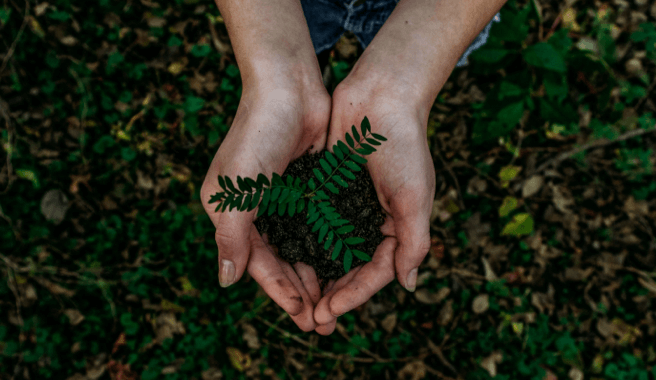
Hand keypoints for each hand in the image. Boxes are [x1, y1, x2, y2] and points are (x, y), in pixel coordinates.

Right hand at [200, 80, 333, 332]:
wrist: (288, 88)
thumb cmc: (256, 135)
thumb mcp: (236, 190)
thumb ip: (231, 237)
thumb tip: (226, 281)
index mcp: (231, 213)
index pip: (257, 263)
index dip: (279, 291)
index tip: (302, 314)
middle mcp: (256, 210)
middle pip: (281, 261)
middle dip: (301, 292)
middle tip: (323, 322)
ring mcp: (284, 200)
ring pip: (301, 248)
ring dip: (317, 275)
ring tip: (336, 303)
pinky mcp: (308, 187)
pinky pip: (318, 226)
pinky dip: (329, 247)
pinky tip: (345, 266)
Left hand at [313, 73, 435, 332]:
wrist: (380, 97)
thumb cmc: (403, 145)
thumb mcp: (414, 197)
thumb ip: (413, 242)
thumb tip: (408, 285)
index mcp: (396, 227)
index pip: (375, 273)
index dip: (353, 295)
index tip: (329, 311)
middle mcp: (371, 222)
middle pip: (350, 269)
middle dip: (332, 295)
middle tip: (310, 319)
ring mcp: (348, 207)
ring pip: (329, 252)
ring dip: (315, 276)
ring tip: (297, 300)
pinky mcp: (327, 190)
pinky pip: (313, 224)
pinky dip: (303, 243)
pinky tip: (286, 260)